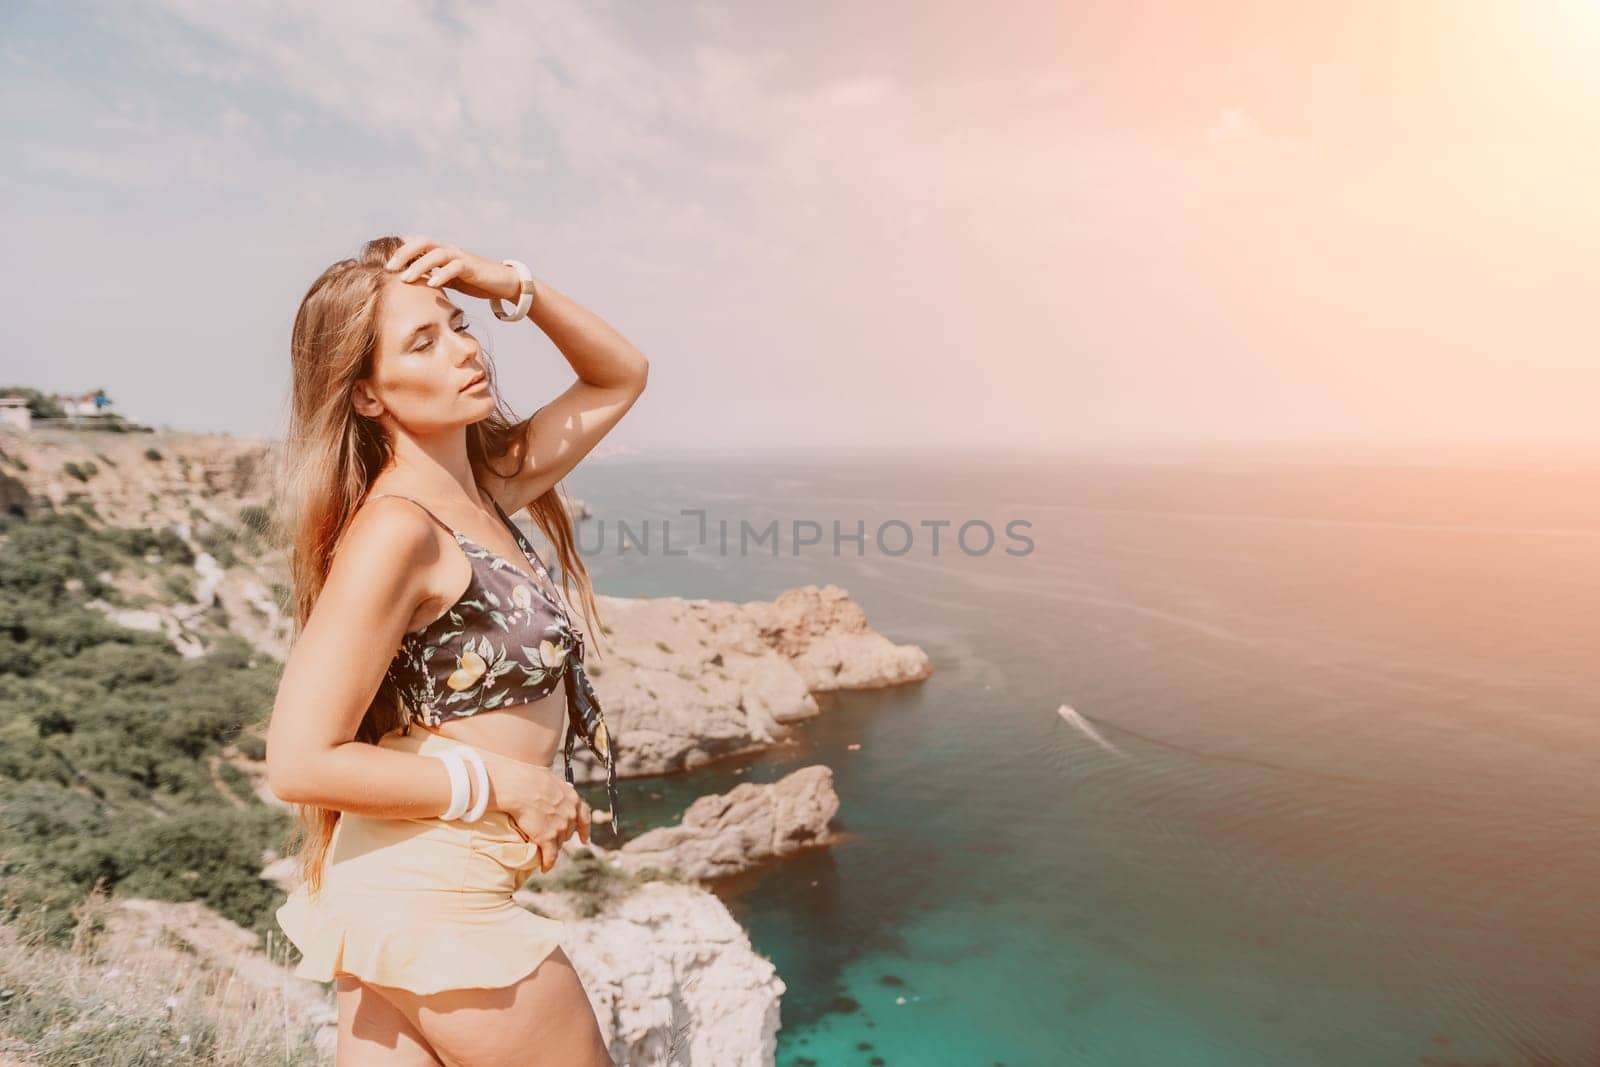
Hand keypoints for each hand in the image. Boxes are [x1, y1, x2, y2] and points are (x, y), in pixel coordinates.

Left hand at [385, 235, 520, 303]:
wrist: (502, 282)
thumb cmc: (472, 281)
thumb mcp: (446, 278)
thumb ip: (430, 275)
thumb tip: (407, 284)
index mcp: (440, 250)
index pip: (415, 243)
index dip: (398, 249)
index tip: (380, 261)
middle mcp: (448, 249)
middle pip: (421, 242)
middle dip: (403, 253)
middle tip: (388, 268)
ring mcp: (460, 256)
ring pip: (436, 253)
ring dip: (419, 265)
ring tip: (405, 279)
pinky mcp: (472, 267)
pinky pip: (455, 267)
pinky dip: (443, 274)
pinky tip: (433, 283)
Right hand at [480, 751, 591, 872]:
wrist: (518, 787)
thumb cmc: (527, 778)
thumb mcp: (548, 779)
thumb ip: (553, 789)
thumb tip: (547, 788)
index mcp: (572, 798)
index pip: (584, 816)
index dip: (584, 829)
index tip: (584, 839)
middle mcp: (570, 813)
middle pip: (568, 831)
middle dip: (561, 836)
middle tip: (551, 839)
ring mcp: (560, 827)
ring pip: (558, 843)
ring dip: (552, 848)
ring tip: (544, 852)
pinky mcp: (548, 838)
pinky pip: (550, 856)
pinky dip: (548, 863)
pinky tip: (544, 868)